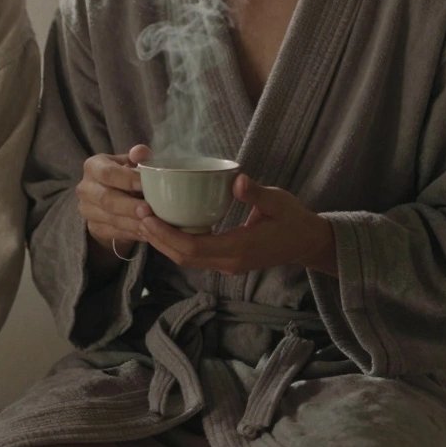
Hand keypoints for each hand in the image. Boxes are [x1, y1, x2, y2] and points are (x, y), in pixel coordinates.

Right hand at [78, 145, 154, 256]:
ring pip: (110, 219)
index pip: (107, 173)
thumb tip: (140, 152)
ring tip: (152, 224)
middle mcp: (85, 188)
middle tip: (149, 210)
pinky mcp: (93, 227)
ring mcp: (87, 210)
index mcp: (93, 166)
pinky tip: (147, 233)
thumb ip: (138, 156)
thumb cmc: (125, 176)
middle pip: (106, 199)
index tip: (146, 185)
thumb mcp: (131, 162)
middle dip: (129, 206)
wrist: (110, 197)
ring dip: (133, 223)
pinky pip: (114, 232)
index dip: (127, 179)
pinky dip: (132, 233)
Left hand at [140, 174, 337, 276]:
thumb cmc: (294, 219)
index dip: (165, 234)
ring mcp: (226, 265)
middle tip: (138, 212)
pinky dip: (176, 242)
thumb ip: (257, 194)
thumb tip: (237, 181)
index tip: (146, 215)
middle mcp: (228, 262)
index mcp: (238, 249)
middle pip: (182, 256)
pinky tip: (166, 225)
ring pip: (185, 258)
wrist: (307, 243)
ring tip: (145, 218)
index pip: (192, 247)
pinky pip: (194, 255)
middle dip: (157, 237)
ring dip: (163, 241)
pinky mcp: (225, 262)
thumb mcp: (279, 201)